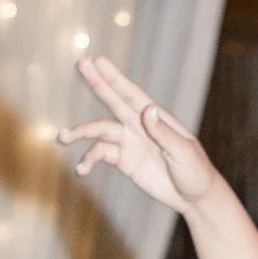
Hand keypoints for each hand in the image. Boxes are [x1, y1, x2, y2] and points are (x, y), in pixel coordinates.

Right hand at [57, 57, 220, 212]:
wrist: (193, 197)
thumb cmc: (195, 171)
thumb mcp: (182, 151)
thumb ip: (162, 132)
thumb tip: (146, 109)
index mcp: (155, 118)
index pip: (131, 93)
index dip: (114, 77)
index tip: (98, 61)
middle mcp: (139, 126)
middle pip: (113, 101)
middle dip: (97, 83)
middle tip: (81, 64)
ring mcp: (130, 143)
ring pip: (100, 131)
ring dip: (81, 133)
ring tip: (62, 137)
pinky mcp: (124, 161)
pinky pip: (101, 155)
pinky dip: (89, 160)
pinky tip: (81, 169)